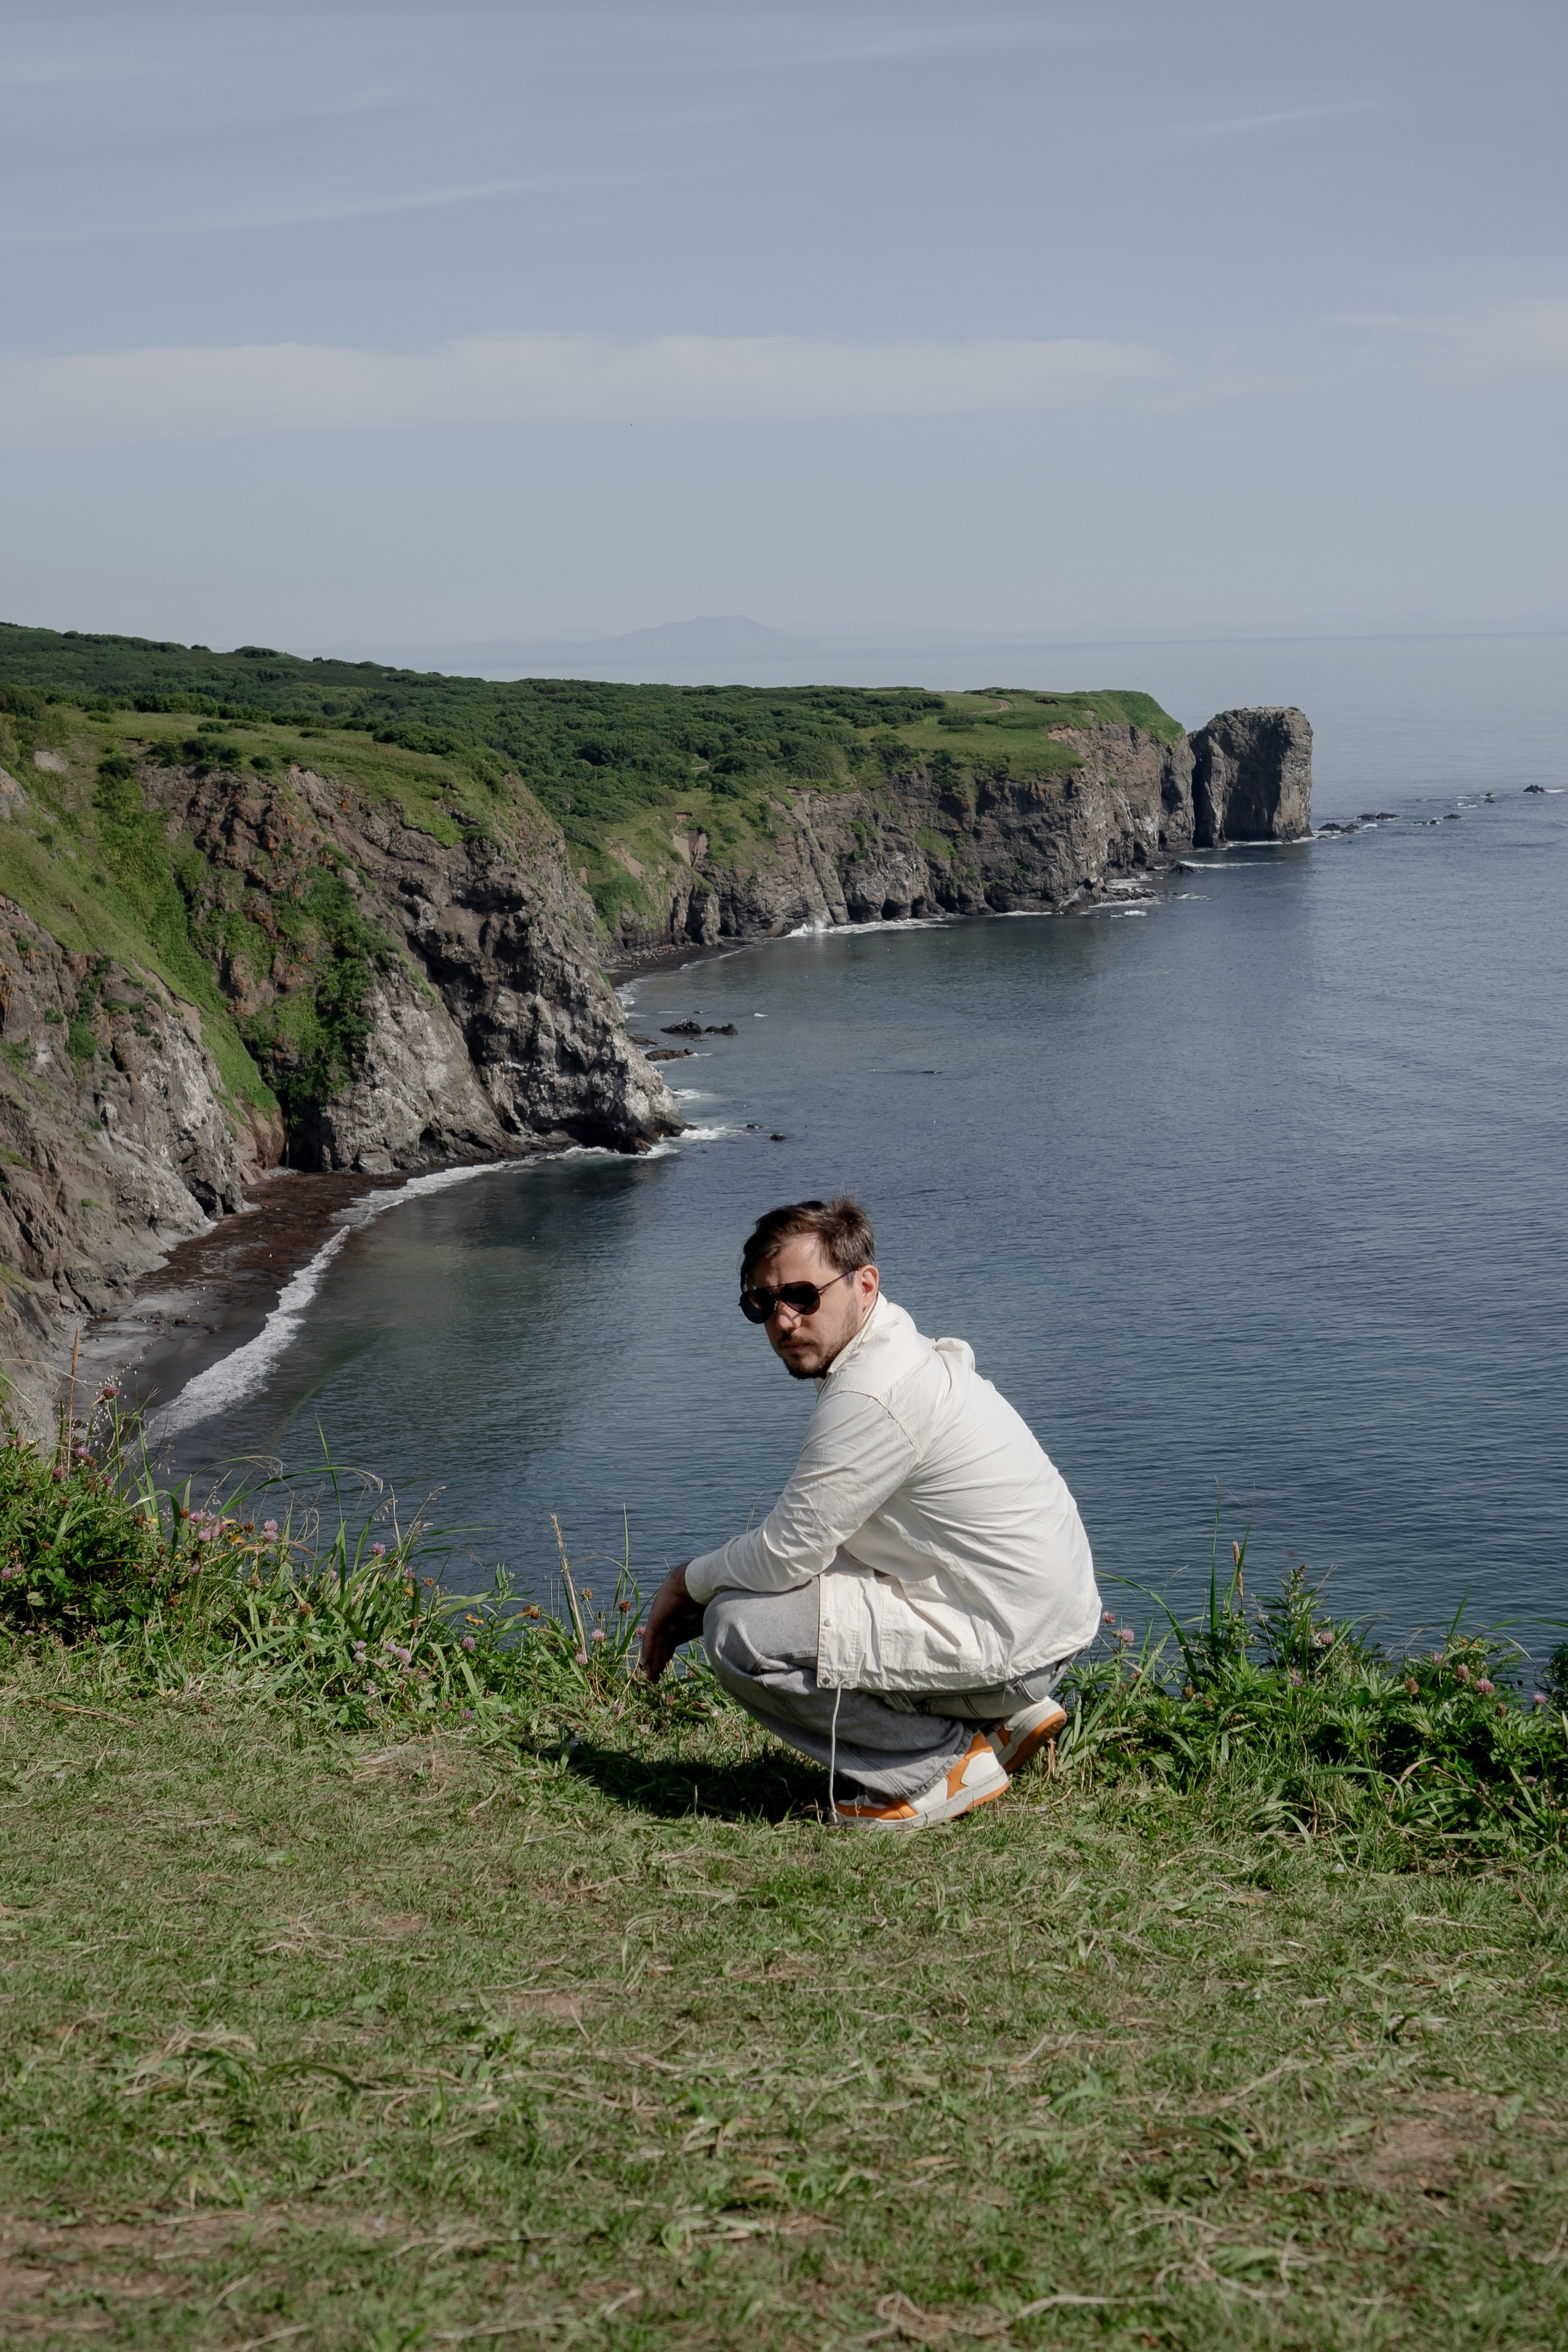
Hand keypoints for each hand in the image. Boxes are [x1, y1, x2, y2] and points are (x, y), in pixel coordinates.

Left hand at [640, 1564, 705, 1682]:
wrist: (700, 1584)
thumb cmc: (704, 1600)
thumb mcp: (698, 1624)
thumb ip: (686, 1634)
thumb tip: (676, 1643)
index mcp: (677, 1621)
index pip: (667, 1643)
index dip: (664, 1657)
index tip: (662, 1672)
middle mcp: (666, 1620)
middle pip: (659, 1645)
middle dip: (657, 1662)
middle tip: (654, 1679)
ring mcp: (660, 1617)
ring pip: (655, 1642)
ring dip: (652, 1659)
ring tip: (651, 1676)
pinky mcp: (657, 1616)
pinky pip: (652, 1636)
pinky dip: (650, 1649)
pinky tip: (648, 1662)